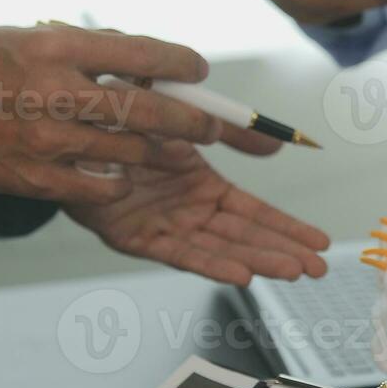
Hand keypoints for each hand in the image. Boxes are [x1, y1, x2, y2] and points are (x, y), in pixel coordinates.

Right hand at [0, 24, 230, 204]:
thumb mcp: (26, 39)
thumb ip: (83, 49)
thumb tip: (141, 59)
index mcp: (55, 48)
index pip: (137, 52)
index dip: (177, 62)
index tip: (198, 70)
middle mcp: (56, 92)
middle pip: (146, 108)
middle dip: (191, 120)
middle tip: (213, 127)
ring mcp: (49, 139)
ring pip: (131, 150)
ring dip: (160, 154)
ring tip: (175, 154)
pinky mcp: (39, 177)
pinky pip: (101, 186)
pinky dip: (119, 181)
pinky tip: (124, 176)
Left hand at [64, 140, 329, 284]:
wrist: (64, 118)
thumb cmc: (123, 114)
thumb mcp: (185, 113)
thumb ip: (228, 130)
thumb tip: (275, 150)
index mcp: (201, 186)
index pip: (254, 213)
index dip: (288, 227)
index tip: (321, 242)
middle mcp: (186, 211)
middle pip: (244, 237)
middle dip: (283, 252)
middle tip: (319, 268)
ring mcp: (163, 225)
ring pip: (219, 248)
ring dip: (258, 260)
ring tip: (294, 271)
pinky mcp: (134, 237)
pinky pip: (178, 252)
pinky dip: (210, 264)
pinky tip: (241, 275)